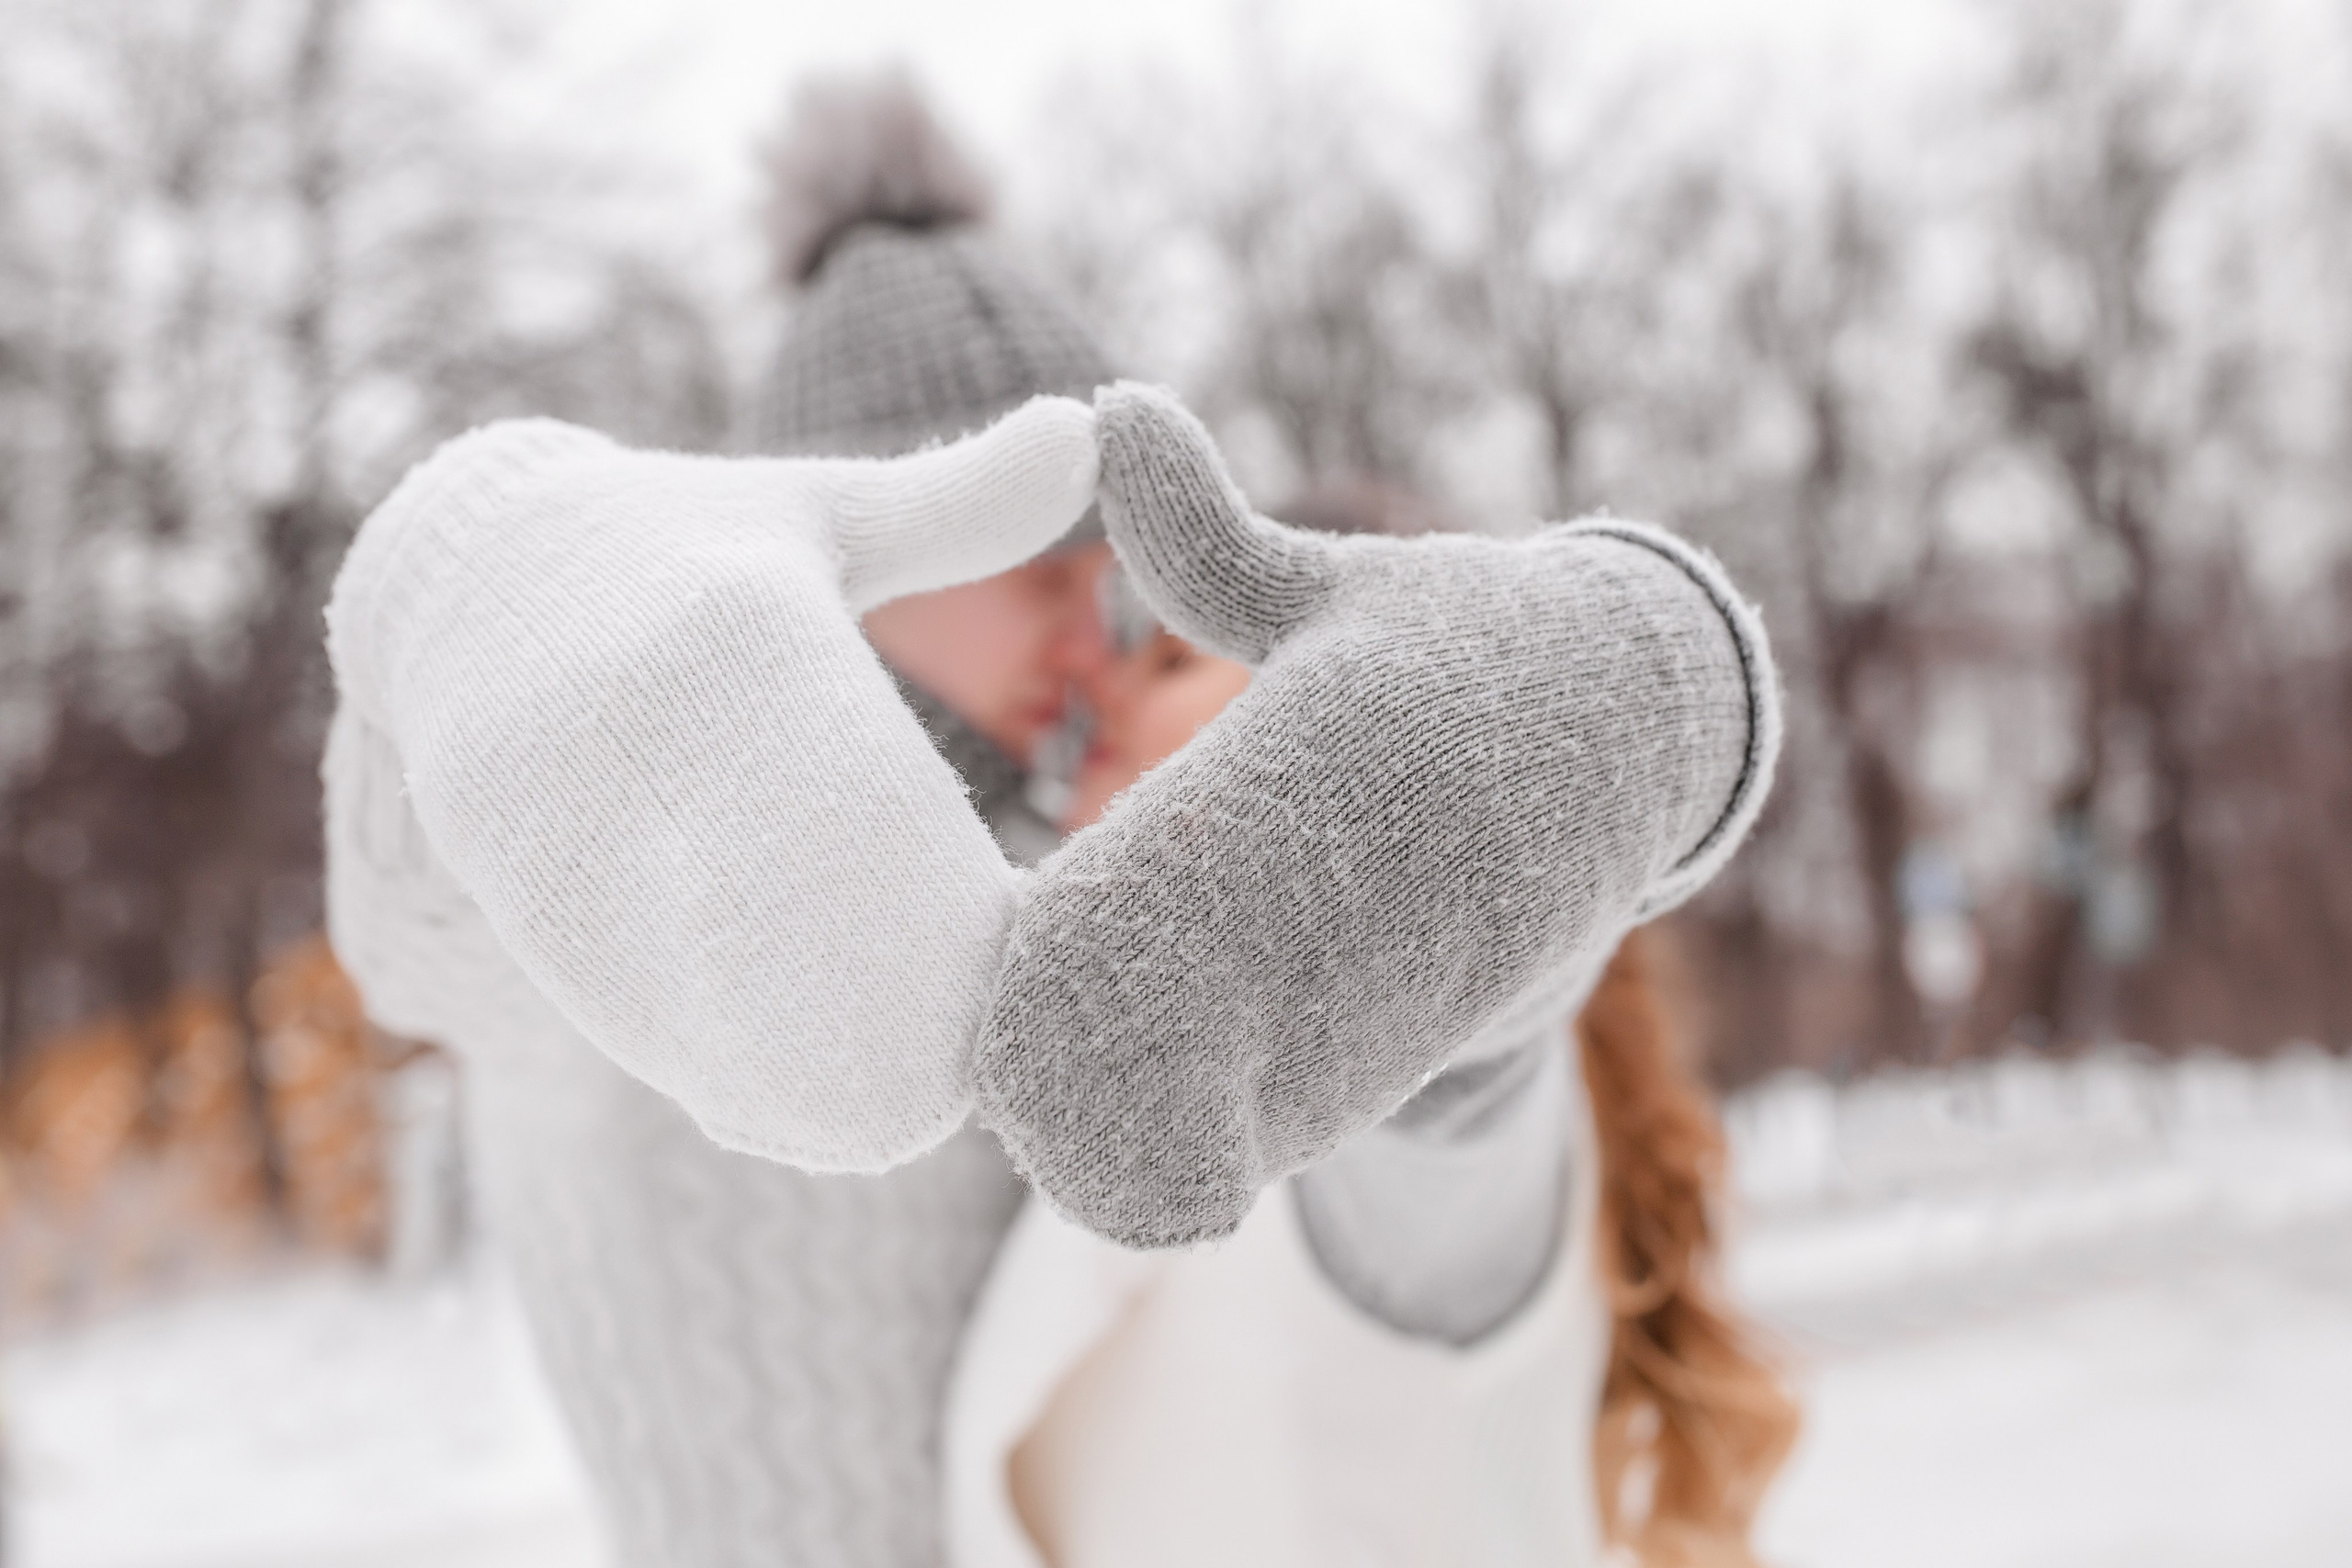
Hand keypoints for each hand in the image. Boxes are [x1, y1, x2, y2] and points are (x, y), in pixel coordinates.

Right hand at [326, 398, 1097, 1173]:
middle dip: (874, 1006)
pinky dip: (694, 1058)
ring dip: (786, 1059)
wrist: (464, 573)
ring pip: (685, 971)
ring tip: (887, 1122)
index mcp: (733, 625)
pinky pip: (604, 989)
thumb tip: (1095, 422)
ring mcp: (546, 801)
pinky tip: (772, 1112)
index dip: (936, 902)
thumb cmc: (684, 544)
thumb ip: (958, 500)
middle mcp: (630, 715)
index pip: (859, 797)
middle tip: (970, 1078)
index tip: (1013, 958)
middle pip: (776, 909)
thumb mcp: (812, 510)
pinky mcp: (498, 867)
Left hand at [974, 383, 1778, 1246]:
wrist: (1635, 719)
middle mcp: (1409, 858)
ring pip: (1298, 1068)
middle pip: (1239, 998)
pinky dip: (1264, 1133)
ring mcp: (1451, 946)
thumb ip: (1210, 535)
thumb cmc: (1457, 639)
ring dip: (1184, 1111)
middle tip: (1013, 1079)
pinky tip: (1174, 1162)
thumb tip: (1109, 407)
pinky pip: (1355, 1096)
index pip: (1207, 864)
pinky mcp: (1476, 1008)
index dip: (1099, 930)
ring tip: (1071, 1134)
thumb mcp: (1340, 584)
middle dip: (1124, 1050)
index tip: (1017, 960)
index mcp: (1358, 744)